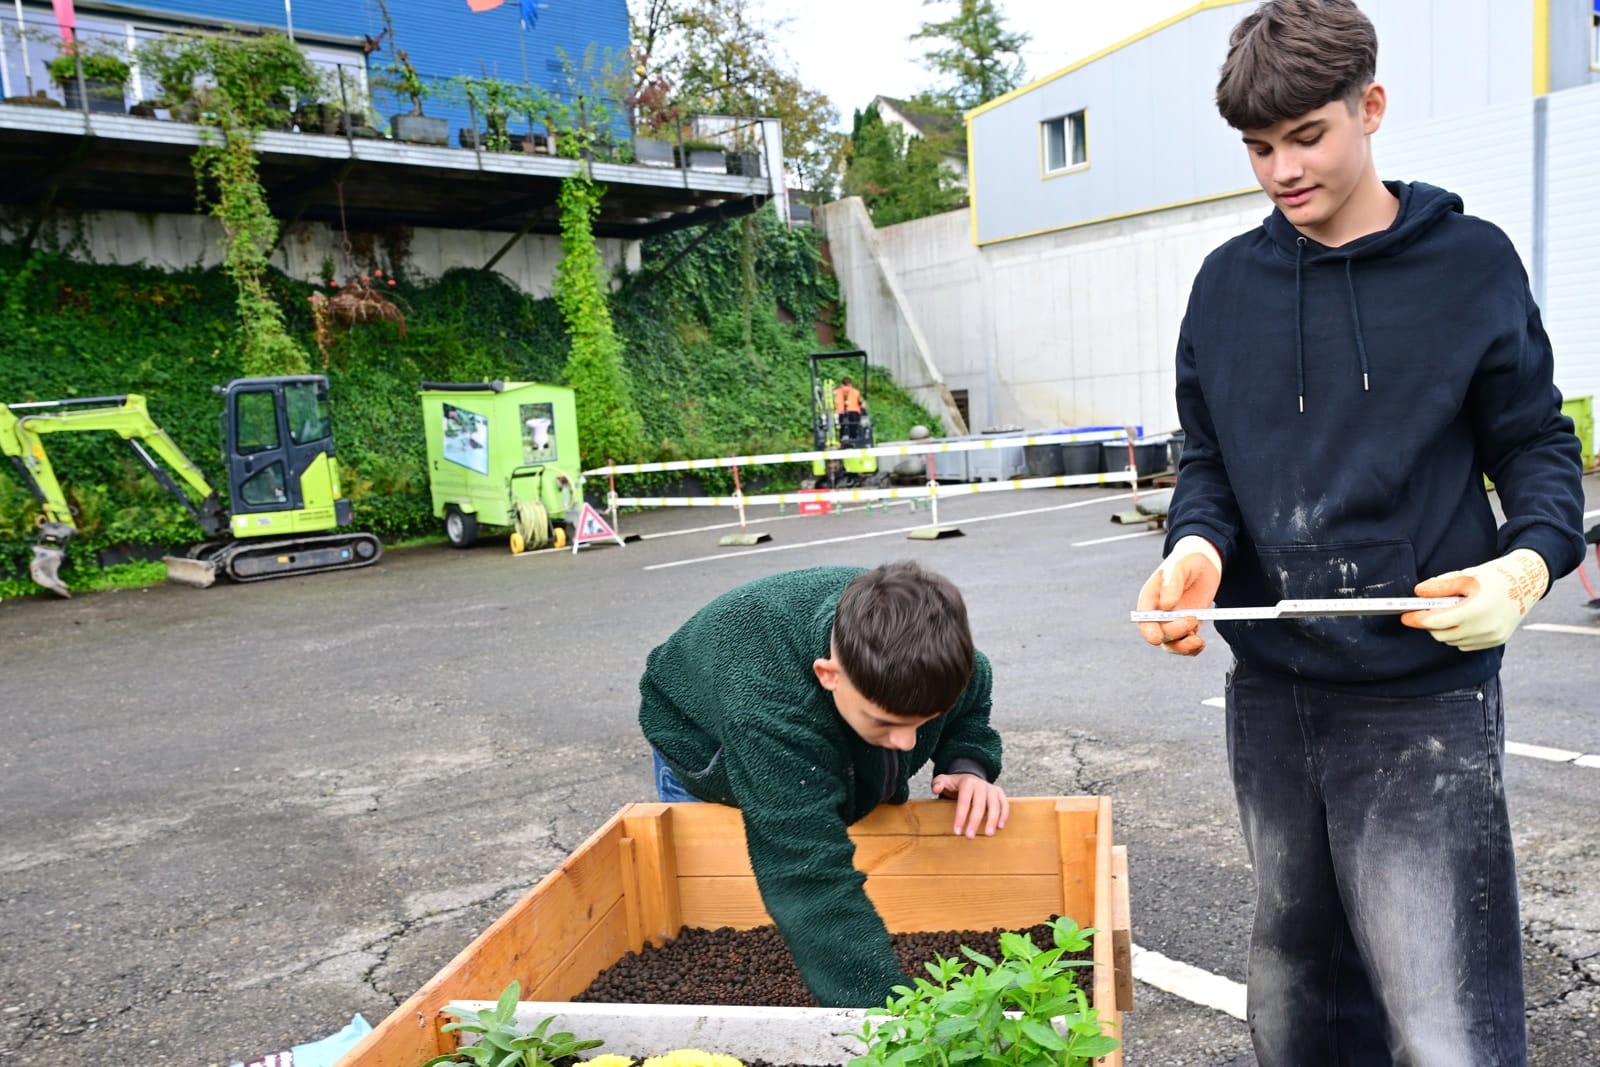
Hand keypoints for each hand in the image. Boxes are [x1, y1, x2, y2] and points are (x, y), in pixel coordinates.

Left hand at [930, 774, 1008, 837]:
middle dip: (974, 822)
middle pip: (979, 805)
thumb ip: (938, 783)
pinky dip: (1004, 815)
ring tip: (988, 835)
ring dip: (992, 820)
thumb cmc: (956, 785)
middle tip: (970, 837)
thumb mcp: (944, 781)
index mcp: (967, 782)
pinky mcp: (999, 793)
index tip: (957, 832)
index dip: (961, 817)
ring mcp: (992, 789)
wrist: (971, 776)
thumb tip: (936, 789)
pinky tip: (1000, 827)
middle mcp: (981, 785)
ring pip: (994, 805)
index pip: (964, 801)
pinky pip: (1004, 804)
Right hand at [1135, 535, 1221, 655]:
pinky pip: (1186, 643)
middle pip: (1160, 632)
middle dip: (1175, 632)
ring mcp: (1173, 620)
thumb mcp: (1179, 566)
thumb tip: (1166, 606)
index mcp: (1151, 598)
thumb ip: (1172, 584)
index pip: (1144, 619)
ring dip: (1183, 647)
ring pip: (1172, 644)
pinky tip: (1201, 643)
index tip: (1157, 638)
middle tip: (1193, 619)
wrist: (1204, 562)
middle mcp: (1159, 612)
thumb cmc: (1187, 559)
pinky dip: (1193, 649)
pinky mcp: (1188, 624)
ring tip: (1198, 640)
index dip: (1148, 631)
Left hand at [1401, 548, 1548, 651]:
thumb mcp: (1466, 576)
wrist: (1528, 582)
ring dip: (1444, 630)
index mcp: (1477, 609)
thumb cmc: (1496, 576)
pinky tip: (1463, 620)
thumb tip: (1418, 593)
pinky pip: (1466, 644)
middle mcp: (1486, 627)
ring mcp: (1492, 637)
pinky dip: (1458, 635)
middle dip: (1430, 624)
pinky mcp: (1496, 641)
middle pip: (1442, 634)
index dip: (1418, 619)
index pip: (1437, 621)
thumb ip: (1440, 586)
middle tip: (1425, 611)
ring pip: (1453, 641)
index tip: (1405, 616)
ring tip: (1449, 611)